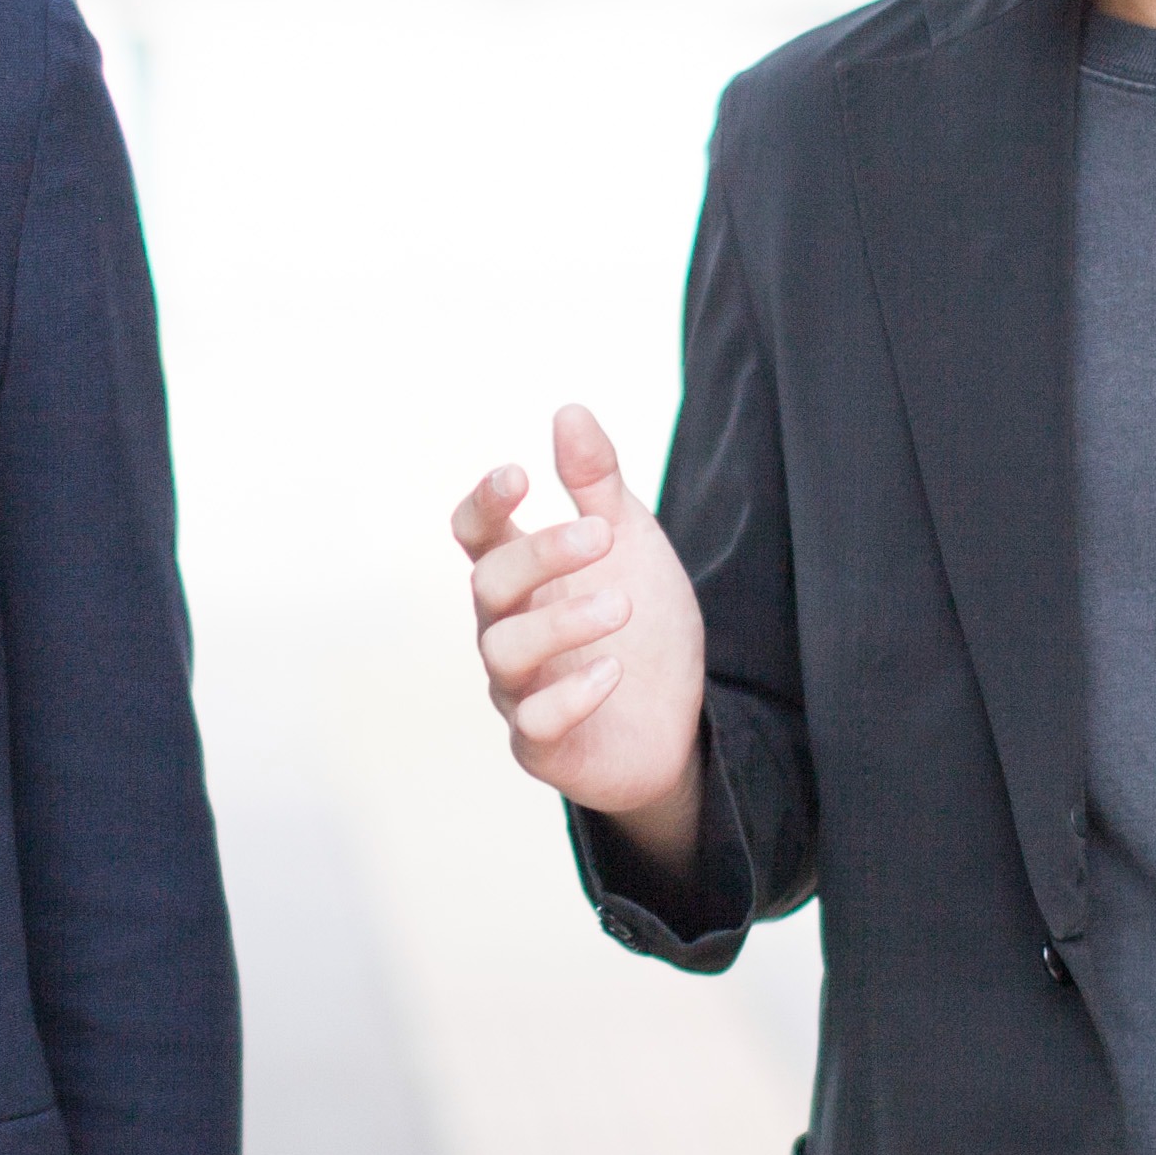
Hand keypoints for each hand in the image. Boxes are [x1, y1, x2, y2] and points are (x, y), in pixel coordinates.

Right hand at [448, 404, 709, 876]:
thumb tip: (568, 410)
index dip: (485, 504)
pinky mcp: (543, 744)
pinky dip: (570, 698)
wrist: (679, 720)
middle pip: (490, 583)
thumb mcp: (631, 543)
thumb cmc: (642, 625)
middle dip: (541, 554)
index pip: (476, 534)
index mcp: (523, 576)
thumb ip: (597, 484)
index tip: (518, 475)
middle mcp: (507, 628)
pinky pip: (534, 723)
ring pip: (505, 652)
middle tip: (602, 536)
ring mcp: (519, 689)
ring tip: (621, 605)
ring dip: (560, 623)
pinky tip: (614, 672)